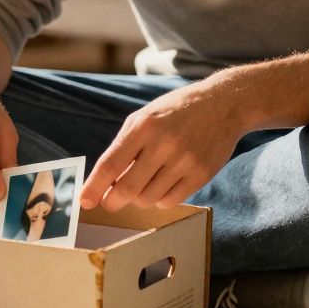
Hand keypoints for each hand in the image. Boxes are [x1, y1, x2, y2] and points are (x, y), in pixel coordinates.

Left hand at [81, 79, 244, 210]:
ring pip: (148, 199)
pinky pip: (170, 201)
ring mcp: (184, 160)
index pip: (111, 164)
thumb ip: (124, 147)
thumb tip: (105, 183)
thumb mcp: (145, 117)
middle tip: (110, 203)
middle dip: (113, 201)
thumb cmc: (176, 111)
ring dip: (138, 198)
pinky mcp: (201, 174)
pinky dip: (159, 199)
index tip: (85, 202)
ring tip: (143, 184)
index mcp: (143, 126)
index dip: (94, 187)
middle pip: (128, 188)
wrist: (223, 105)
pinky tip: (161, 185)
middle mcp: (163, 143)